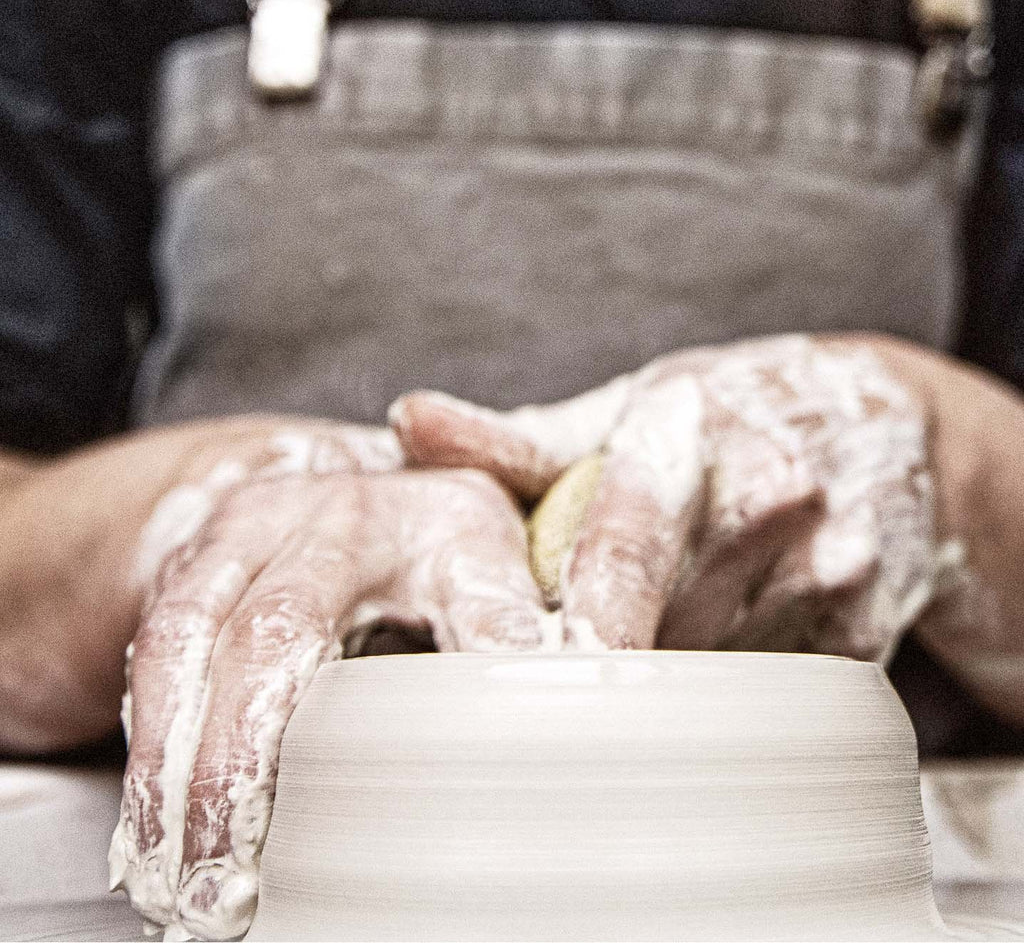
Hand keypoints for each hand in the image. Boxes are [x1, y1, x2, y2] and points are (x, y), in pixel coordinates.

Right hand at [109, 426, 543, 940]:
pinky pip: (156, 647)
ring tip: (180, 878)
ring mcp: (263, 527)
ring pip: (197, 640)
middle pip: (287, 627)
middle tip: (240, 872)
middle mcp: (351, 512)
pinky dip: (150, 746)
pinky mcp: (200, 555)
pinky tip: (149, 832)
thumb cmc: (434, 546)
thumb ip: (521, 628)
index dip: (483, 664)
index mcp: (456, 522)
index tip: (484, 744)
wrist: (332, 481)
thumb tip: (580, 693)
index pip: (478, 602)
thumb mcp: (497, 571)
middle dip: (249, 756)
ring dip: (179, 768)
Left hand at [390, 334, 947, 661]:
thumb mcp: (622, 411)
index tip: (534, 687)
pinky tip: (735, 616)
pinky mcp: (864, 629)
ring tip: (674, 605)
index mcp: (689, 424)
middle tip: (578, 646)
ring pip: (707, 664)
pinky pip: (761, 686)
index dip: (579, 626)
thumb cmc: (723, 414)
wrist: (879, 424)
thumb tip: (406, 424)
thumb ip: (515, 440)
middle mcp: (770, 490)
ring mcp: (831, 564)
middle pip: (656, 624)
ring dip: (670, 658)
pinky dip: (727, 671)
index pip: (620, 546)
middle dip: (609, 645)